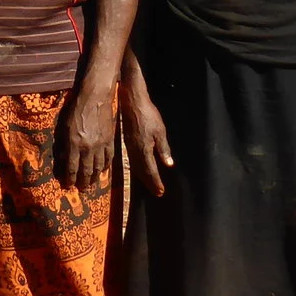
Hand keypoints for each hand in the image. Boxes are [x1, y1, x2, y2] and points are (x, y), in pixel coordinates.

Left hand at [57, 89, 116, 189]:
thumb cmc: (75, 109)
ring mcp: (101, 145)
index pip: (71, 168)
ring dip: (94, 178)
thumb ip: (63, 145)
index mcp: (74, 144)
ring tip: (91, 185)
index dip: (69, 179)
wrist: (95, 97)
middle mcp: (88, 148)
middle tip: (81, 190)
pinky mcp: (110, 141)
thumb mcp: (63, 127)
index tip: (68, 186)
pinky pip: (108, 159)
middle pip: (85, 171)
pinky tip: (102, 171)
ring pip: (98, 168)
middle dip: (82, 182)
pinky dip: (105, 167)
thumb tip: (62, 161)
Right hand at [121, 68, 172, 194]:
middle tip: (157, 192)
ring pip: (136, 167)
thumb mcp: (160, 131)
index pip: (151, 170)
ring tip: (150, 185)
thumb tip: (169, 165)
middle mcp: (135, 151)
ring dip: (143, 177)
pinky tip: (140, 169)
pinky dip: (138, 168)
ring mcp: (129, 147)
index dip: (156, 182)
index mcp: (144, 149)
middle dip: (150, 183)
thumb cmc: (148, 115)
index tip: (161, 191)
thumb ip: (163, 149)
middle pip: (142, 172)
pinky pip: (132, 160)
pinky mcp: (127, 142)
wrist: (131, 102)